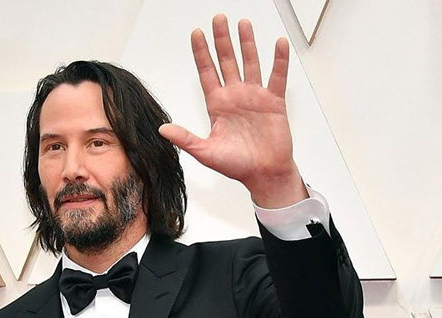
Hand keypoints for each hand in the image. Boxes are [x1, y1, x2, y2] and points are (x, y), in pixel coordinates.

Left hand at [159, 15, 306, 207]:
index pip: (207, 73)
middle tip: (219, 18)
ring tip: (243, 24)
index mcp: (218, 106)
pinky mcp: (274, 101)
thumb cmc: (237, 166)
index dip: (201, 53)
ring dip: (247, 43)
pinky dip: (279, 60)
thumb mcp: (206, 152)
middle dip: (222, 40)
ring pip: (250, 62)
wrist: (263, 174)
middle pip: (227, 61)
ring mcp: (255, 97)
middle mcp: (235, 97)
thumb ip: (185, 138)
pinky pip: (277, 76)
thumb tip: (162, 129)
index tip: (196, 33)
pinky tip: (278, 43)